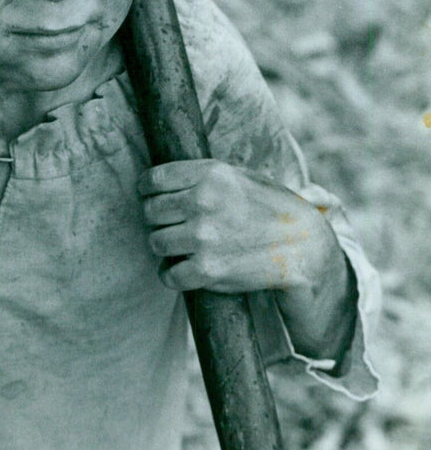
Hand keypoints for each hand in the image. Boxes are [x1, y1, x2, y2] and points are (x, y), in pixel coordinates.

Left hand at [138, 158, 338, 294]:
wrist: (302, 245)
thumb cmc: (268, 207)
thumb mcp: (237, 176)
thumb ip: (200, 176)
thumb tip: (159, 180)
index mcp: (209, 174)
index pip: (153, 180)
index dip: (148, 190)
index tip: (151, 197)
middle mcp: (202, 201)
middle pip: (150, 212)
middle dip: (157, 220)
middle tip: (171, 225)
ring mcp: (203, 236)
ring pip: (156, 242)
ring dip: (164, 247)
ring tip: (180, 247)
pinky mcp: (208, 269)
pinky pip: (168, 274)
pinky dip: (171, 275)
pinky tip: (183, 270)